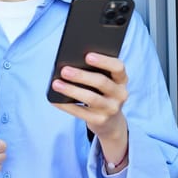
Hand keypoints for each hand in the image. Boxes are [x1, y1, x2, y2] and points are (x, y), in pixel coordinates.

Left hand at [50, 52, 128, 171]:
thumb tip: (70, 64)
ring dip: (71, 90)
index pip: (118, 67)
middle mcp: (120, 94)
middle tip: (64, 70)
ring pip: (91, 98)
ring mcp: (111, 109)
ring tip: (56, 84)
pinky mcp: (100, 121)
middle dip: (81, 75)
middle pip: (101, 82)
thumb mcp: (104, 82)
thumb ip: (94, 72)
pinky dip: (66, 105)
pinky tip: (55, 100)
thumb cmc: (102, 93)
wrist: (110, 122)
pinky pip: (81, 112)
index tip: (87, 56)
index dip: (104, 61)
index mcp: (122, 79)